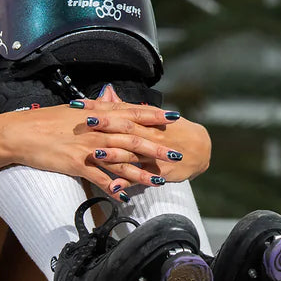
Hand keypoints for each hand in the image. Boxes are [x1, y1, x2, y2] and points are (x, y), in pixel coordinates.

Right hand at [0, 99, 184, 197]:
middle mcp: (96, 130)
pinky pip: (99, 178)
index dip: (154, 116)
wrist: (21, 133)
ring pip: (121, 161)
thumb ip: (95, 108)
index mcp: (97, 114)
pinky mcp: (76, 164)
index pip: (132, 113)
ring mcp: (87, 148)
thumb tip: (110, 102)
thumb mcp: (73, 110)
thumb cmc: (46, 121)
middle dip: (157, 147)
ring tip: (160, 181)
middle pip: (133, 139)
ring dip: (142, 172)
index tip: (174, 118)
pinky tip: (125, 197)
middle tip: (177, 154)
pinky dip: (113, 188)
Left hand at [67, 86, 210, 190]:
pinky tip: (113, 188)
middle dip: (106, 125)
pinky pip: (140, 178)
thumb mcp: (150, 116)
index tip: (79, 104)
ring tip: (95, 155)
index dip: (99, 107)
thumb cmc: (171, 130)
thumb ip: (125, 107)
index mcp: (144, 118)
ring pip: (132, 153)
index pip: (119, 109)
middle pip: (126, 127)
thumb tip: (105, 93)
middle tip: (86, 122)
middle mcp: (148, 133)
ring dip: (114, 154)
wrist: (201, 148)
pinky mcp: (158, 172)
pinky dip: (127, 182)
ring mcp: (153, 153)